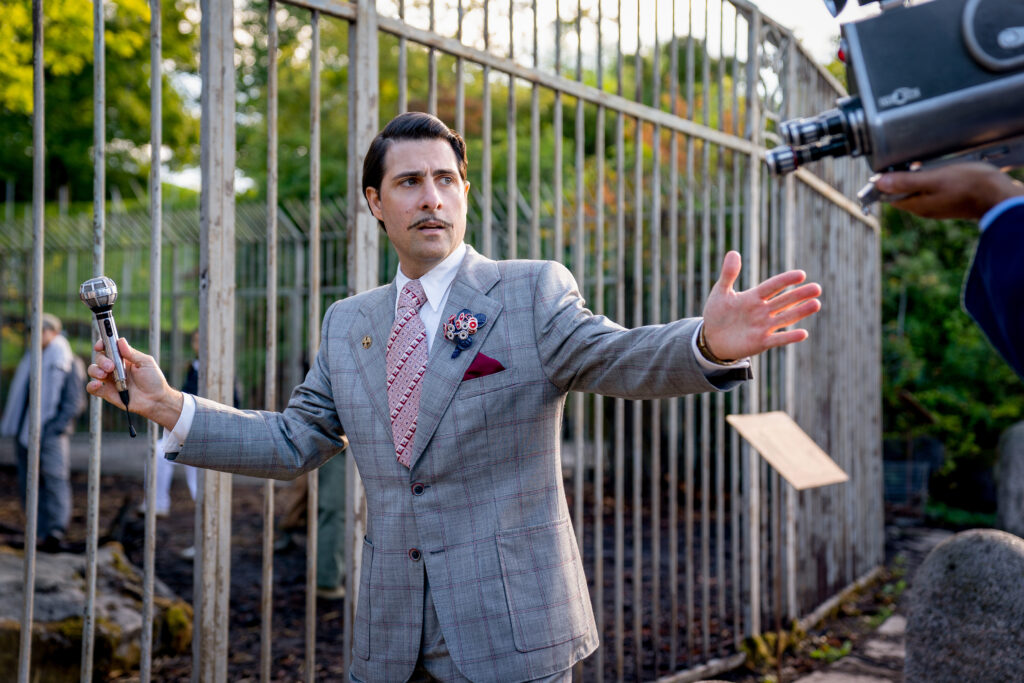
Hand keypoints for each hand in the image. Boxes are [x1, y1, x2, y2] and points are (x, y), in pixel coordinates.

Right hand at [86, 337, 182, 429]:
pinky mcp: (107, 392)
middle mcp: (114, 367)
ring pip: (93, 370)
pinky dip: (91, 385)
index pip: (108, 347)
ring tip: (105, 375)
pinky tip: (97, 384)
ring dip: (96, 370)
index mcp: (123, 358)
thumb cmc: (154, 380)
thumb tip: (120, 341)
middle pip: (99, 357)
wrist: (156, 400)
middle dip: (102, 360)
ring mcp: (109, 380)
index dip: (102, 344)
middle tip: (111, 366)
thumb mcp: (146, 363)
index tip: (100, 346)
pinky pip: (92, 388)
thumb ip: (132, 353)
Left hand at [701, 251, 821, 360]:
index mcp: (754, 297)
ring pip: (785, 318)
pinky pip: (777, 339)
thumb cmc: (717, 313)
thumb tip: (734, 252)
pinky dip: (789, 337)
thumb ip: (728, 274)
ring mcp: (764, 326)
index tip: (801, 274)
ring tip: (816, 304)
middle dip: (800, 295)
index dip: (785, 280)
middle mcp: (763, 310)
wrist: (711, 338)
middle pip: (784, 301)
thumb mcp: (720, 292)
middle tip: (817, 288)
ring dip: (801, 312)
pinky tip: (803, 333)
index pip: (773, 286)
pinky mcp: (761, 342)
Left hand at [876, 162, 1023, 219]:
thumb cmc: (968, 185)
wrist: (997, 195)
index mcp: (916, 205)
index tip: (884, 169)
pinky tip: (935, 169)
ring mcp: (936, 206)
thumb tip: (879, 182)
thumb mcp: (934, 178)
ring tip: (921, 164)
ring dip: (915, 177)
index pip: (889, 196)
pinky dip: (928, 179)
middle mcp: (924, 209)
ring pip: (916, 191)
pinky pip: (930, 190)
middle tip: (903, 163)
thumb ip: (906, 181)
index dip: (883, 183)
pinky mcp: (947, 201)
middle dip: (899, 178)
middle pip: (902, 193)